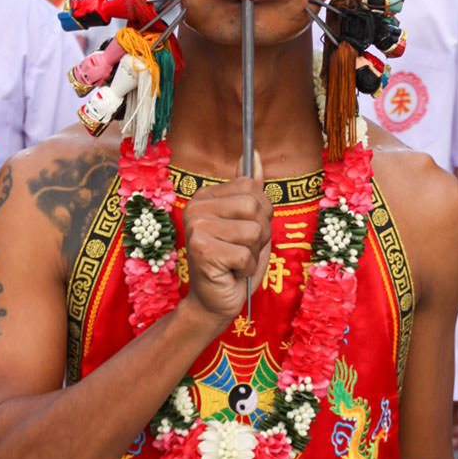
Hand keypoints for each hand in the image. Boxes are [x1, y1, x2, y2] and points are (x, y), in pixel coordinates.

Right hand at [182, 151, 271, 325]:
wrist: (213, 302)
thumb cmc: (233, 262)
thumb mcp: (248, 222)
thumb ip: (250, 189)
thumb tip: (255, 156)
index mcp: (205, 196)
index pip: (252, 187)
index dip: (261, 213)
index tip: (245, 230)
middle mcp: (196, 207)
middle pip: (255, 206)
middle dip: (260, 232)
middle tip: (242, 248)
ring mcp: (196, 227)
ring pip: (254, 230)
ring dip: (253, 252)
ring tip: (237, 260)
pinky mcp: (201, 250)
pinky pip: (246, 254)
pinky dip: (247, 268)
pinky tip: (231, 273)